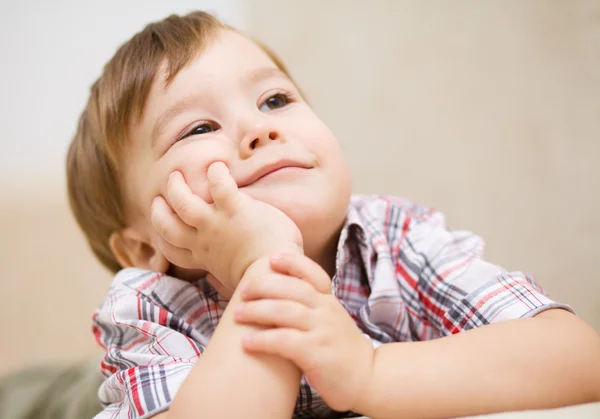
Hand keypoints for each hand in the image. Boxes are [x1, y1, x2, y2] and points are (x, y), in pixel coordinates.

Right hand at [151, 162, 302, 292]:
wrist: (274, 275)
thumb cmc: (261, 280)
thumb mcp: (233, 282)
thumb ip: (222, 278)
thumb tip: (212, 278)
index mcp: (205, 259)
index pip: (173, 252)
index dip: (162, 240)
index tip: (162, 230)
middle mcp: (203, 242)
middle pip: (167, 225)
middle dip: (159, 210)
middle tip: (160, 198)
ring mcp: (215, 224)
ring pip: (182, 201)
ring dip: (176, 187)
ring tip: (176, 174)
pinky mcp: (234, 209)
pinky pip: (218, 184)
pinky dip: (216, 173)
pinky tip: (218, 166)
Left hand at [234, 253, 374, 412]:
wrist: (368, 378)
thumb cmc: (341, 349)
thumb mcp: (331, 320)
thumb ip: (312, 307)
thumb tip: (277, 297)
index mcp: (329, 300)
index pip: (312, 272)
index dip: (292, 262)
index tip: (271, 258)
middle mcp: (326, 310)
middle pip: (291, 288)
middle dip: (263, 286)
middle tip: (243, 291)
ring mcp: (322, 330)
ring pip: (284, 311)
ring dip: (257, 311)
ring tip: (237, 314)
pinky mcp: (316, 353)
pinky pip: (284, 340)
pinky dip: (262, 339)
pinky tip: (246, 342)